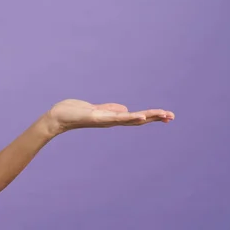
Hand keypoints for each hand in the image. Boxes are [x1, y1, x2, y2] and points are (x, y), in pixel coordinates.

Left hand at [43, 99, 174, 134]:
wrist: (58, 118)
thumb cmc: (74, 113)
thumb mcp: (96, 109)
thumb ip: (110, 109)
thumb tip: (125, 109)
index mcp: (112, 117)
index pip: (135, 117)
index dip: (151, 116)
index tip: (166, 115)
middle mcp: (111, 121)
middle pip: (137, 119)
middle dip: (155, 118)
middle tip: (172, 116)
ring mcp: (106, 120)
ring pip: (130, 119)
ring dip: (147, 117)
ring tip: (162, 115)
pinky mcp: (98, 118)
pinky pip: (116, 118)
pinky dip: (129, 118)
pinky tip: (140, 117)